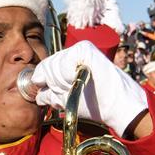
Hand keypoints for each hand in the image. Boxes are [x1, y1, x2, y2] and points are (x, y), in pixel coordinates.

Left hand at [31, 41, 148, 137]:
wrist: (119, 106)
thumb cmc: (97, 103)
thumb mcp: (69, 95)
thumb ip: (52, 89)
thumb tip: (35, 86)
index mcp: (70, 61)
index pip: (44, 68)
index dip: (46, 83)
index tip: (61, 92)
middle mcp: (74, 51)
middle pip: (45, 66)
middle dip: (53, 85)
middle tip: (72, 90)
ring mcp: (80, 49)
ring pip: (51, 66)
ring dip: (61, 84)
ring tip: (79, 87)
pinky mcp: (85, 49)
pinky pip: (62, 64)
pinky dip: (67, 76)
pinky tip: (79, 80)